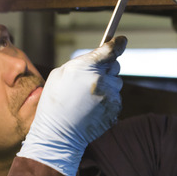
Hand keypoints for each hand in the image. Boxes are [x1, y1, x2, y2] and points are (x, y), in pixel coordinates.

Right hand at [16, 36, 126, 175]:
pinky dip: (107, 100)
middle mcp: (102, 80)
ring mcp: (110, 96)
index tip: (121, 41)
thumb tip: (97, 56)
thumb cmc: (54, 102)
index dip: (118, 43)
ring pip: (116, 83)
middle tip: (92, 78)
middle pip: (115, 66)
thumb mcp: (59, 74)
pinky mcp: (115, 109)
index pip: (111, 50)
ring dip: (107, 86)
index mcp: (87, 67)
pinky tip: (91, 108)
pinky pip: (115, 98)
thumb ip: (81, 62)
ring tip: (88, 98)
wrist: (58, 134)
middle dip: (107, 68)